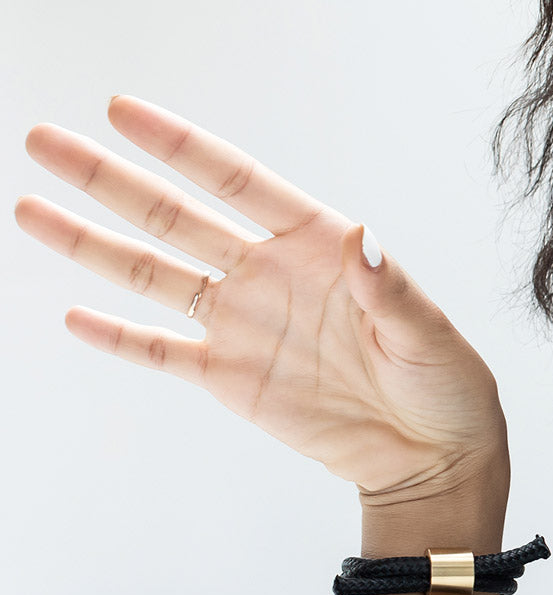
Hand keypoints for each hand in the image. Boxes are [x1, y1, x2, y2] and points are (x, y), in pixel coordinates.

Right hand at [13, 95, 508, 503]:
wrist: (434, 457)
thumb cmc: (445, 386)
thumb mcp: (428, 335)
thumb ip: (391, 292)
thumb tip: (366, 244)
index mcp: (318, 247)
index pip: (237, 184)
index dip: (181, 147)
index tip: (123, 113)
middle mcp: (271, 276)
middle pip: (175, 217)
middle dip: (109, 179)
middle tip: (45, 141)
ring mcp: (246, 326)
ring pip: (154, 275)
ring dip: (93, 244)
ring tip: (31, 208)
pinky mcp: (233, 379)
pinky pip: (165, 353)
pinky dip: (120, 338)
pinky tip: (75, 316)